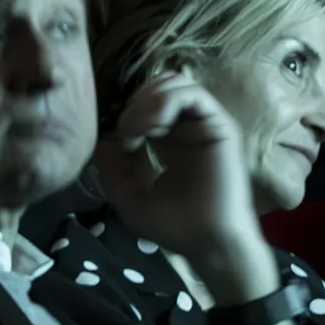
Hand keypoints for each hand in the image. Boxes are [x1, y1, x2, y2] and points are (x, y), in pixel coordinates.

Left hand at [92, 72, 278, 306]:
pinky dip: (165, 102)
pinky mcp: (220, 126)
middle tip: (125, 134)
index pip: (144, 105)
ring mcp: (205, 125)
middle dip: (133, 105)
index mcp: (168, 142)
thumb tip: (103, 137)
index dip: (122, 114)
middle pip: (157, 87)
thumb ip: (112, 166)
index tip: (114, 142)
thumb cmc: (174, 225)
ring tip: (137, 130)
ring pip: (174, 83)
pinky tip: (151, 126)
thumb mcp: (128, 196)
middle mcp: (187, 128)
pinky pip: (192, 94)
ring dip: (147, 101)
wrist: (207, 242)